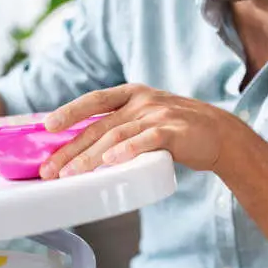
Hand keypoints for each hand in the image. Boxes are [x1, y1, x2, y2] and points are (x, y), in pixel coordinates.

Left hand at [39, 84, 231, 178]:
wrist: (220, 133)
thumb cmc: (175, 129)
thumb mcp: (144, 117)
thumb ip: (118, 124)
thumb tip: (80, 145)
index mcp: (131, 94)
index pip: (94, 100)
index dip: (69, 112)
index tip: (47, 127)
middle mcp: (141, 101)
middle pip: (99, 125)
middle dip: (71, 148)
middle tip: (50, 169)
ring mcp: (158, 115)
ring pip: (116, 135)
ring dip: (90, 156)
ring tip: (71, 174)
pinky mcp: (174, 131)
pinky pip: (147, 140)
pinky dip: (128, 150)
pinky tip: (111, 161)